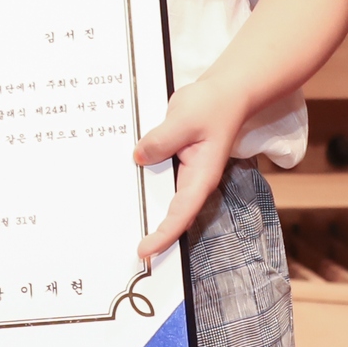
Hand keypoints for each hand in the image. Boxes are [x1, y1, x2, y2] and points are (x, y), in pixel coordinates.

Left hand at [130, 73, 254, 260]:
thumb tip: (139, 157)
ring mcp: (186, 174)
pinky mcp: (177, 163)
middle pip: (173, 216)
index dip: (163, 235)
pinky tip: (125, 189)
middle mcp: (194, 181)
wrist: (227, 93)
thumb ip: (161, 140)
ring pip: (164, 200)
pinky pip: (160, 180)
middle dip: (154, 236)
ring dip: (147, 213)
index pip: (180, 214)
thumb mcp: (184, 119)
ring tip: (120, 230)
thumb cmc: (212, 106)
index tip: (144, 251)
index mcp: (201, 177)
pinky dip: (145, 187)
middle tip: (129, 253)